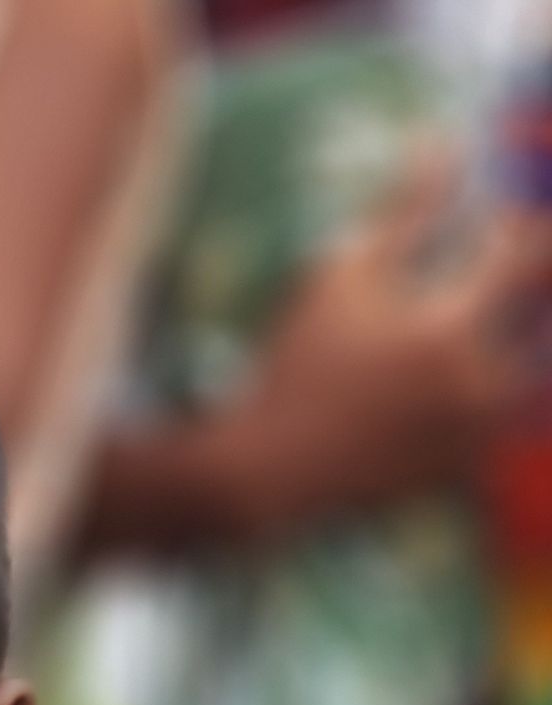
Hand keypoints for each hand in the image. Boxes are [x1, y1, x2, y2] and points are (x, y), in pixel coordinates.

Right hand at [217, 146, 551, 529]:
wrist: (267, 473)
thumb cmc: (297, 366)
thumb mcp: (342, 276)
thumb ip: (405, 212)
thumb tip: (444, 145)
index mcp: (454, 329)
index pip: (526, 254)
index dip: (520, 228)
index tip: (498, 223)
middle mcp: (477, 385)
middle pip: (544, 325)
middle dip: (529, 293)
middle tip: (507, 279)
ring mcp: (470, 435)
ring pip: (530, 382)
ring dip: (519, 350)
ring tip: (482, 337)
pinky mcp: (457, 469)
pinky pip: (500, 429)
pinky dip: (492, 404)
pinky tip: (457, 390)